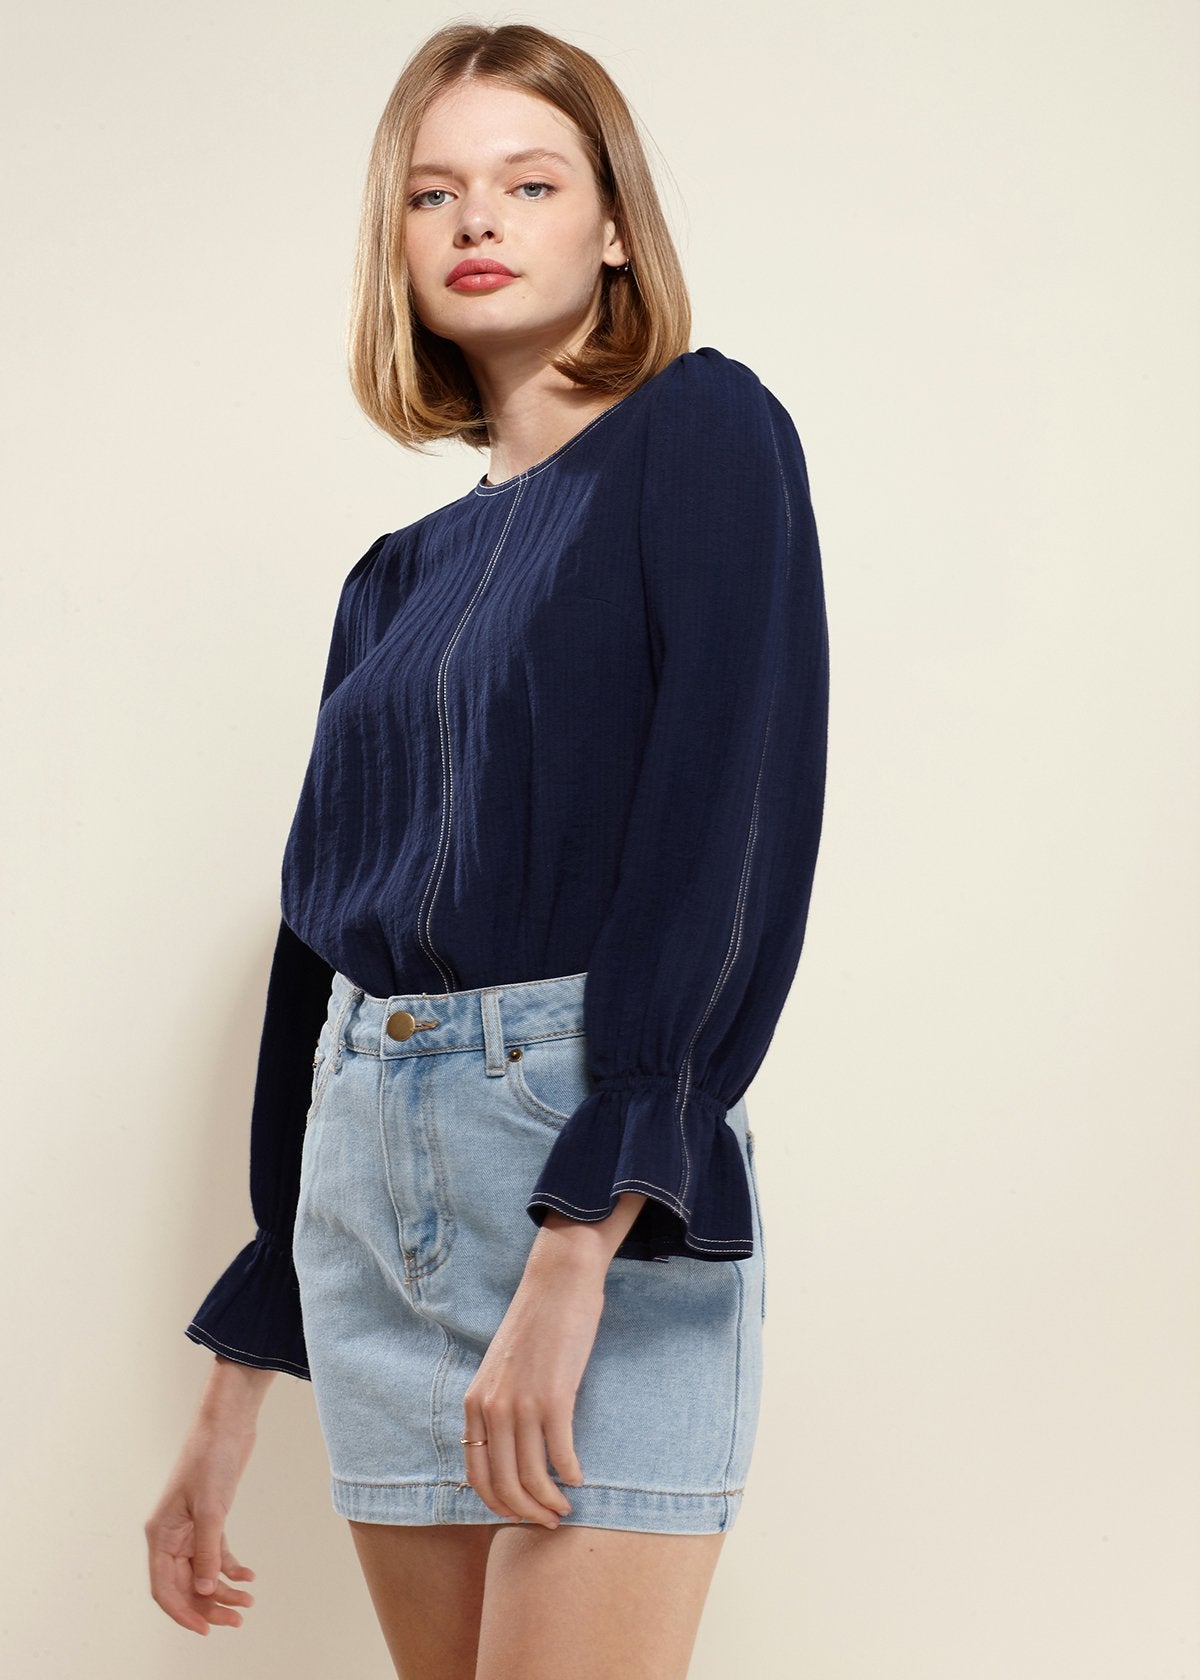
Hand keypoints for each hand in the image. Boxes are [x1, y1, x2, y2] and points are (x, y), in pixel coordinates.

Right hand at [144, 1406, 258, 1633]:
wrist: (227, 1424)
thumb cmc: (211, 1458)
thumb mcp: (211, 1506)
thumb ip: (207, 1551)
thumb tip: (204, 1591)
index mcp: (160, 1534)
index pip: (163, 1587)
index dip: (182, 1613)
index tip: (205, 1629)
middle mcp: (171, 1535)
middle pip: (184, 1585)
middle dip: (209, 1606)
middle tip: (237, 1620)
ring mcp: (190, 1528)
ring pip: (202, 1573)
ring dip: (223, 1590)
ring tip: (248, 1602)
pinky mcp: (210, 1519)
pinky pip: (216, 1554)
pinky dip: (231, 1568)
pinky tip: (249, 1576)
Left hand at [461, 1249, 604, 1528]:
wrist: (557, 1282)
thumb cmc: (536, 1325)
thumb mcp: (501, 1370)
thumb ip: (499, 1407)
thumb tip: (510, 1452)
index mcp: (474, 1403)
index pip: (477, 1476)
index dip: (499, 1505)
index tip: (521, 1516)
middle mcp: (491, 1408)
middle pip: (504, 1485)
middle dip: (527, 1513)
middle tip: (550, 1522)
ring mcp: (522, 1404)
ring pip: (531, 1477)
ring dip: (550, 1502)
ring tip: (566, 1507)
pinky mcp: (555, 1397)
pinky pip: (560, 1454)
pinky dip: (571, 1475)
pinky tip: (580, 1478)